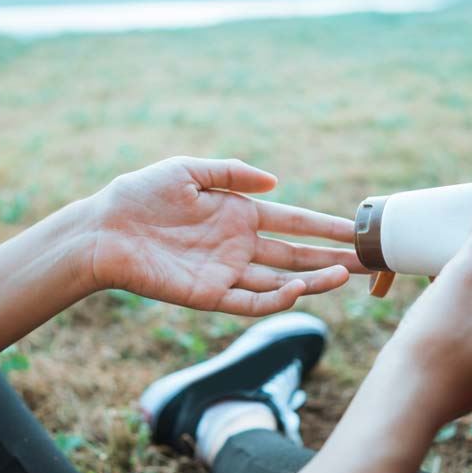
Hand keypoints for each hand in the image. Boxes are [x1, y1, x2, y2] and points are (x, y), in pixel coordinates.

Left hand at [84, 157, 365, 315]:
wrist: (104, 227)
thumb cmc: (141, 194)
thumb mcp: (188, 170)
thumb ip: (231, 173)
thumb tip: (275, 183)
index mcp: (238, 215)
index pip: (293, 223)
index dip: (325, 226)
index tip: (356, 228)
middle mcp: (239, 245)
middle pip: (296, 254)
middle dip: (331, 257)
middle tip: (367, 260)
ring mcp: (227, 272)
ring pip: (281, 281)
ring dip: (313, 280)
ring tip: (344, 275)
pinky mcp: (209, 295)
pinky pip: (250, 301)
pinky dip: (277, 298)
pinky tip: (299, 287)